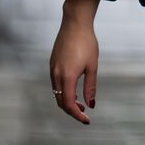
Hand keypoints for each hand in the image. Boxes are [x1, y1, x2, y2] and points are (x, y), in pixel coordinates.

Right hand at [49, 0, 100, 124]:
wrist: (75, 24)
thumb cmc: (87, 43)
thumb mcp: (92, 66)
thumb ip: (90, 86)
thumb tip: (90, 104)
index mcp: (67, 77)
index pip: (68, 103)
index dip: (77, 114)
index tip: (86, 120)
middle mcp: (56, 75)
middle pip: (60, 101)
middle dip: (71, 110)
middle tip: (84, 114)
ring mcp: (52, 70)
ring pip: (57, 93)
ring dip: (67, 101)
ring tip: (81, 103)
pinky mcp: (52, 65)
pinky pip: (55, 84)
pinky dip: (63, 92)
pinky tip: (73, 90)